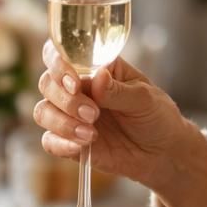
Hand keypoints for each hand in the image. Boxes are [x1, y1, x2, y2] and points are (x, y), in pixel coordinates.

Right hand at [32, 39, 195, 190]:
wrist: (163, 152)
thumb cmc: (156, 116)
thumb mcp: (145, 99)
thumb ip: (119, 91)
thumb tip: (98, 77)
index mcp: (95, 67)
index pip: (62, 53)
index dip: (59, 64)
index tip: (75, 83)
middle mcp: (78, 87)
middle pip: (47, 83)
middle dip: (66, 100)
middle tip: (93, 114)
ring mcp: (71, 114)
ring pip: (43, 111)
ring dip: (62, 122)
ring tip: (91, 134)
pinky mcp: (69, 140)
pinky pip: (49, 141)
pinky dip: (60, 143)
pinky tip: (81, 146)